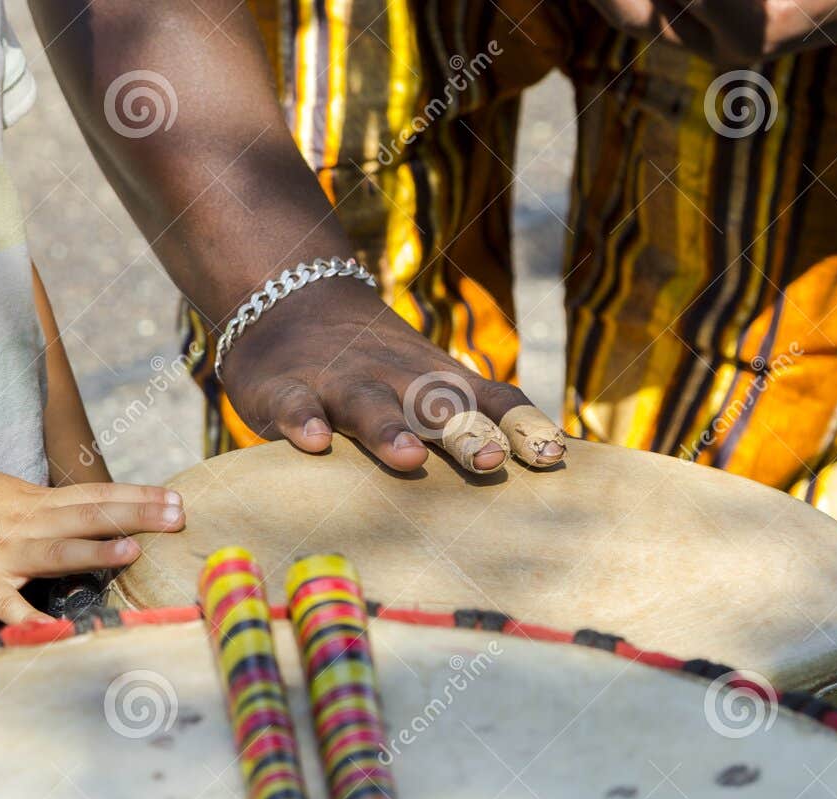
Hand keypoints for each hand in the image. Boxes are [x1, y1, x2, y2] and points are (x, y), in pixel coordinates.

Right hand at [0, 468, 183, 623]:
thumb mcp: (8, 494)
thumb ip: (48, 508)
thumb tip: (86, 515)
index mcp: (35, 502)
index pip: (96, 496)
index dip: (137, 497)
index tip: (176, 498)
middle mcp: (27, 524)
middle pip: (88, 517)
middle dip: (136, 516)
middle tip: (179, 515)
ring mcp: (5, 555)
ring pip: (56, 552)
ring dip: (95, 552)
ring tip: (134, 551)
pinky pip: (9, 607)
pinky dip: (29, 621)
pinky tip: (54, 633)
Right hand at [219, 278, 563, 473]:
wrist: (290, 298)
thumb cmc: (374, 364)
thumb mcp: (428, 380)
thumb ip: (474, 414)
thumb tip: (550, 461)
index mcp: (437, 381)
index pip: (492, 400)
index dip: (521, 425)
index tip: (551, 457)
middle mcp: (396, 380)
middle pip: (436, 406)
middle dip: (466, 433)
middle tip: (491, 461)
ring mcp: (341, 382)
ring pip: (369, 407)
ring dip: (390, 431)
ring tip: (410, 458)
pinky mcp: (285, 390)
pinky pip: (295, 405)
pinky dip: (302, 422)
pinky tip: (312, 443)